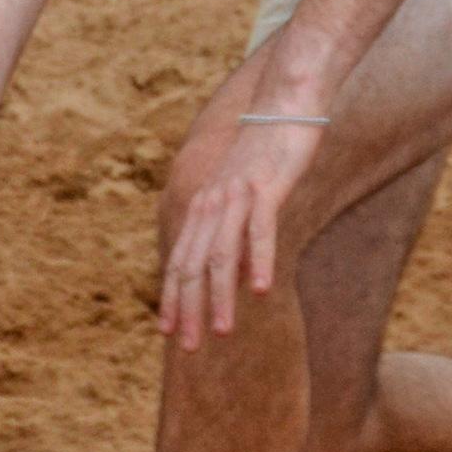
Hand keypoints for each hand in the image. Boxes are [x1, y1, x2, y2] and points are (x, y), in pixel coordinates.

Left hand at [159, 114, 325, 348]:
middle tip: (188, 348)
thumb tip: (232, 280)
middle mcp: (212, 202)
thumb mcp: (242, 197)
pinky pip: (260, 229)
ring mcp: (237, 194)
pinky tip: (262, 290)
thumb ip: (233, 234)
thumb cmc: (267, 153)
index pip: (180, 259)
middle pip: (193, 263)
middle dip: (188, 308)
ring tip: (222, 333)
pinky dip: (258, 260)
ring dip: (220, 296)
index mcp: (204, 206)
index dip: (171, 296)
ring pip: (220, 254)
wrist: (285, 104)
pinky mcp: (266, 186)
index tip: (167, 332)